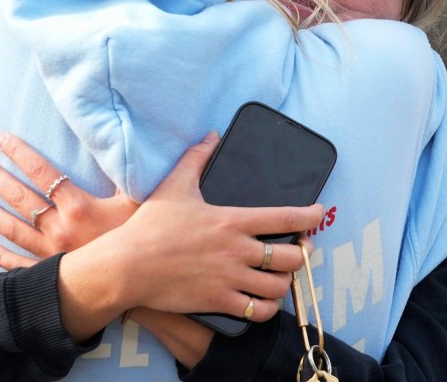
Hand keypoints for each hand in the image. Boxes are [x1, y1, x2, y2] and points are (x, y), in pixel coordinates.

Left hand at [0, 132, 137, 268]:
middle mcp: (59, 229)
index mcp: (79, 207)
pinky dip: (0, 256)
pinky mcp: (51, 274)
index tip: (1, 138)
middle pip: (21, 198)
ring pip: (13, 229)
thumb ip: (125, 173)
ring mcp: (52, 254)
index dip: (20, 153)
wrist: (139, 283)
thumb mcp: (139, 200)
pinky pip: (19, 265)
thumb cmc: (142, 239)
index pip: (43, 173)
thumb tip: (119, 145)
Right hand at [79, 132, 324, 321]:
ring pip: (279, 286)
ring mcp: (230, 277)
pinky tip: (265, 302)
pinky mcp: (219, 301)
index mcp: (232, 220)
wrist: (128, 266)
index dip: (311, 215)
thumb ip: (197, 158)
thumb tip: (212, 136)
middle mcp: (237, 250)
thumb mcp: (175, 185)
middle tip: (298, 251)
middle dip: (301, 255)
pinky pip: (258, 311)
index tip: (319, 213)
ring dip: (286, 283)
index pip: (286, 217)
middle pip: (292, 257)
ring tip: (281, 277)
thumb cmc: (150, 225)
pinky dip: (268, 308)